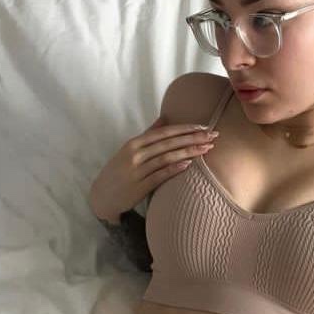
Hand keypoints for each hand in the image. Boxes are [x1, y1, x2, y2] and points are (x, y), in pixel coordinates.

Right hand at [88, 115, 217, 222]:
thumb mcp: (130, 150)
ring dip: (188, 151)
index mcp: (134, 143)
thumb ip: (148, 134)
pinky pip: (159, 175)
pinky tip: (188, 164)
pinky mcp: (139, 187)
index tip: (203, 126)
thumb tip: (165, 118)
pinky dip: (173, 168)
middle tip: (212, 135)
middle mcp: (135, 154)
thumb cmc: (119, 171)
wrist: (102, 196)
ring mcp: (136, 170)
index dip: (185, 128)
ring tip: (207, 148)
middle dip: (192, 138)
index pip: (164, 132)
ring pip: (166, 157)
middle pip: (168, 143)